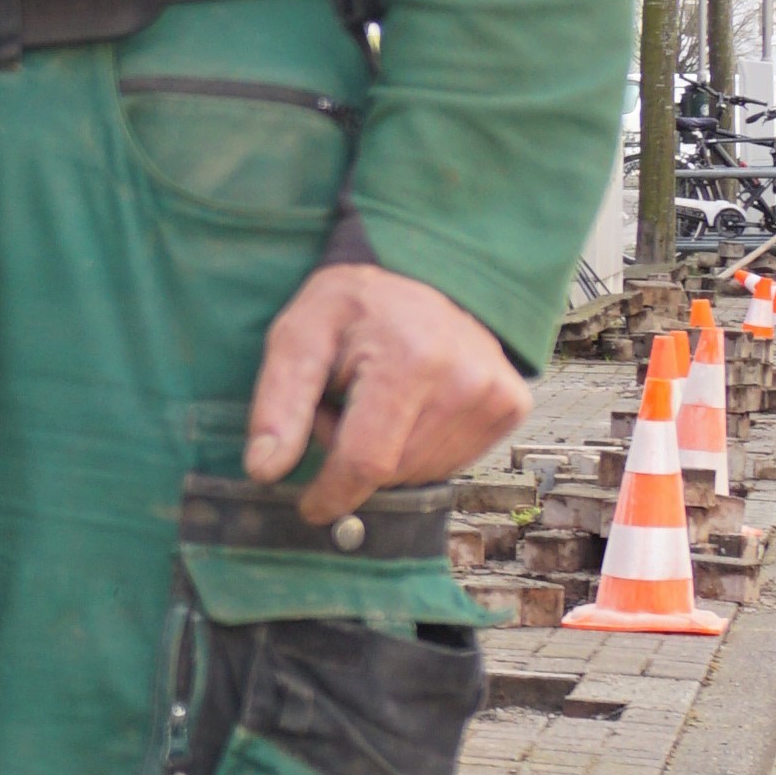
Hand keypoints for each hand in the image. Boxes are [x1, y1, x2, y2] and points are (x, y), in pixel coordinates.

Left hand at [242, 260, 525, 525]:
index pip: (367, 461)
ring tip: (379, 401)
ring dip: (388, 454)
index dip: (332, 493)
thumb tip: (265, 470)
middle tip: (344, 407)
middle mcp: (464, 380)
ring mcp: (495, 394)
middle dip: (355, 458)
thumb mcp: (298, 336)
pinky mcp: (511, 406)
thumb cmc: (353, 306)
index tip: (311, 505)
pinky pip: (453, 463)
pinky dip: (421, 450)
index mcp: (409, 360)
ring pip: (422, 473)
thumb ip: (278, 404)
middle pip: (393, 473)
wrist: (421, 269)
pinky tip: (413, 407)